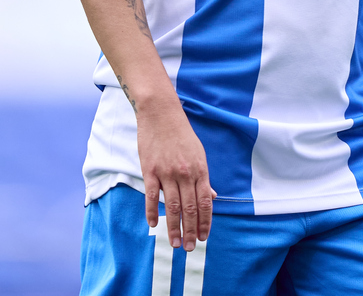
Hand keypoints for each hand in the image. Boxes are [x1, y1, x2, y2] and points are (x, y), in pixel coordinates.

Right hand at [137, 98, 215, 250]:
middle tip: (189, 249)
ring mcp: (167, 172)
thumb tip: (212, 197)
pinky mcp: (150, 170)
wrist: (161, 113)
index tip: (203, 238)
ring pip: (173, 207)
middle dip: (190, 231)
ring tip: (174, 244)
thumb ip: (203, 177)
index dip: (205, 222)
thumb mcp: (198, 154)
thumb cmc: (180, 134)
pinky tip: (153, 225)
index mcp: (200, 169)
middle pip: (190, 209)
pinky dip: (152, 212)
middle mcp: (186, 173)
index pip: (205, 202)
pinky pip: (152, 196)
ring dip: (173, 228)